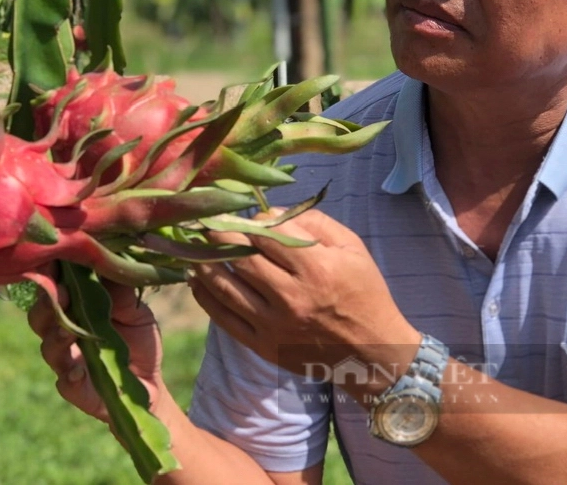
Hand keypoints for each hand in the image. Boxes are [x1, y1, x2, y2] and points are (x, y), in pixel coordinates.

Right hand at [28, 275, 165, 424]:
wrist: (150, 383)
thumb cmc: (138, 339)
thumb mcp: (134, 309)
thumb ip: (118, 289)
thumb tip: (107, 256)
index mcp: (73, 309)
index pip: (53, 288)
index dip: (51, 275)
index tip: (55, 260)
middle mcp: (62, 332)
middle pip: (40, 316)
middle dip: (47, 304)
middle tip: (60, 292)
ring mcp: (66, 361)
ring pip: (48, 347)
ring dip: (56, 336)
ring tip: (68, 330)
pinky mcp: (75, 388)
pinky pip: (65, 382)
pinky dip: (70, 375)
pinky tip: (78, 371)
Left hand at [188, 208, 419, 395]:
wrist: (374, 353)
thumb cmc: (364, 292)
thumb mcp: (351, 248)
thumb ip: (312, 222)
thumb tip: (268, 212)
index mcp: (316, 269)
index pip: (266, 236)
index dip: (246, 220)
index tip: (235, 213)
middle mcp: (292, 297)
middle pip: (241, 259)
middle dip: (217, 236)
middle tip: (202, 223)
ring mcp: (274, 326)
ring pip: (226, 288)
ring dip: (203, 264)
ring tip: (192, 247)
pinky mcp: (265, 347)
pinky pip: (224, 320)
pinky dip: (205, 298)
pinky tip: (196, 280)